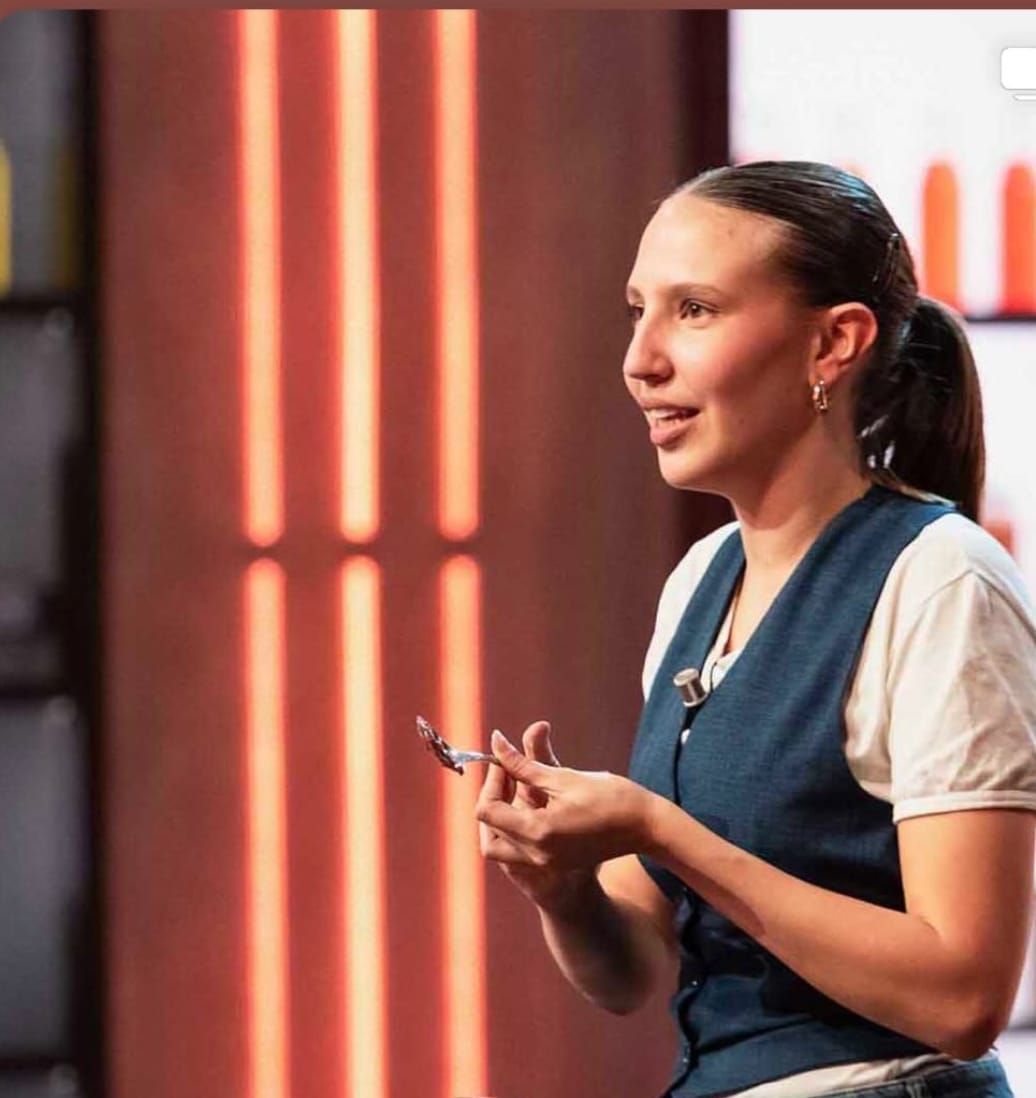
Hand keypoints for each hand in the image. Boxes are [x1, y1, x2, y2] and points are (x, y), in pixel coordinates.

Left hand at [476, 723, 655, 905]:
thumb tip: (497, 742)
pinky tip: (536, 802)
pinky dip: (519, 827)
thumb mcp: (562, 777)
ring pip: (503, 847)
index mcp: (537, 832)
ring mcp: (547, 864)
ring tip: (519, 788)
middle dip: (492, 801)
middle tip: (507, 774)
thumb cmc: (611, 798)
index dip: (491, 781)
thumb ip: (523, 763)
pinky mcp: (557, 864)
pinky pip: (522, 850)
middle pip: (490, 834)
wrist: (646, 827)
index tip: (504, 760)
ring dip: (503, 819)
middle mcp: (537, 855)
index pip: (487, 811)